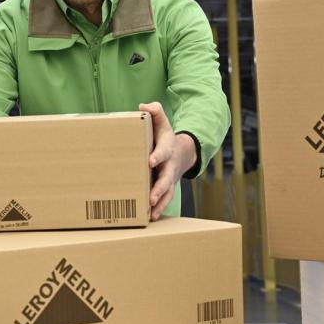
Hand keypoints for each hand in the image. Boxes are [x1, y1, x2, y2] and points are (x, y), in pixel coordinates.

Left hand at [139, 102, 196, 220]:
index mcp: (167, 148)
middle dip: (159, 188)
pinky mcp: (166, 188)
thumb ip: (155, 111)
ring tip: (151, 212)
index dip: (157, 156)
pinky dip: (158, 208)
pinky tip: (149, 218)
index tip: (150, 161)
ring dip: (159, 203)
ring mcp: (169, 179)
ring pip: (166, 193)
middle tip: (151, 197)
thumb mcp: (161, 122)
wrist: (180, 152)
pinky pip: (164, 200)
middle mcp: (169, 166)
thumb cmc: (164, 136)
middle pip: (166, 178)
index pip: (163, 151)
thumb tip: (143, 106)